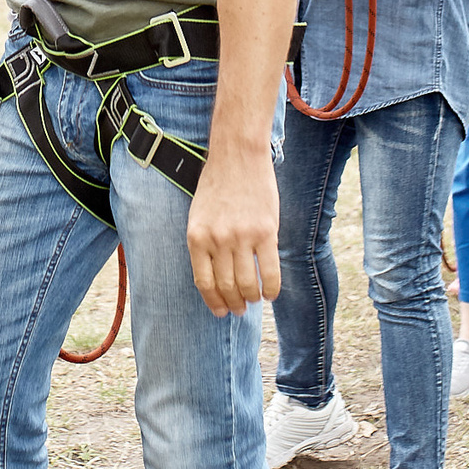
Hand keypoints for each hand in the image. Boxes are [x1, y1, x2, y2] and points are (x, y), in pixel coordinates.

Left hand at [185, 144, 279, 315]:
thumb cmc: (217, 184)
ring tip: (255, 300)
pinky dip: (271, 289)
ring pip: (248, 283)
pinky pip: (270, 271)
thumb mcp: (199, 216)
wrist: (237, 155)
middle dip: (234, 304)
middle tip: (240, 310)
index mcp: (196, 237)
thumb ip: (205, 244)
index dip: (214, 302)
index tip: (221, 312)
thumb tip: (216, 278)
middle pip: (226, 287)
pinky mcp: (265, 231)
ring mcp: (241, 236)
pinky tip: (271, 294)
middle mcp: (217, 240)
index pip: (204, 283)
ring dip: (252, 298)